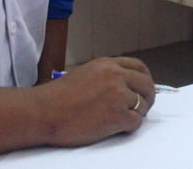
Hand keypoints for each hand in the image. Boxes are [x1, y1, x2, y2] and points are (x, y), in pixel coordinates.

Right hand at [37, 56, 155, 145]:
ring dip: (136, 113)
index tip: (144, 89)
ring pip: (142, 105)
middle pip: (147, 85)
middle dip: (148, 97)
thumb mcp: (86, 74)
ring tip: (122, 119)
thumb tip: (125, 85)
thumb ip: (106, 75)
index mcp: (108, 64)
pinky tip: (117, 128)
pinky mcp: (117, 114)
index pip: (139, 67)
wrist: (44, 112)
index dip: (145, 79)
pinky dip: (129, 127)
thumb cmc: (58, 97)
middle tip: (142, 107)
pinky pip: (136, 121)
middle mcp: (116, 76)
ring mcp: (118, 95)